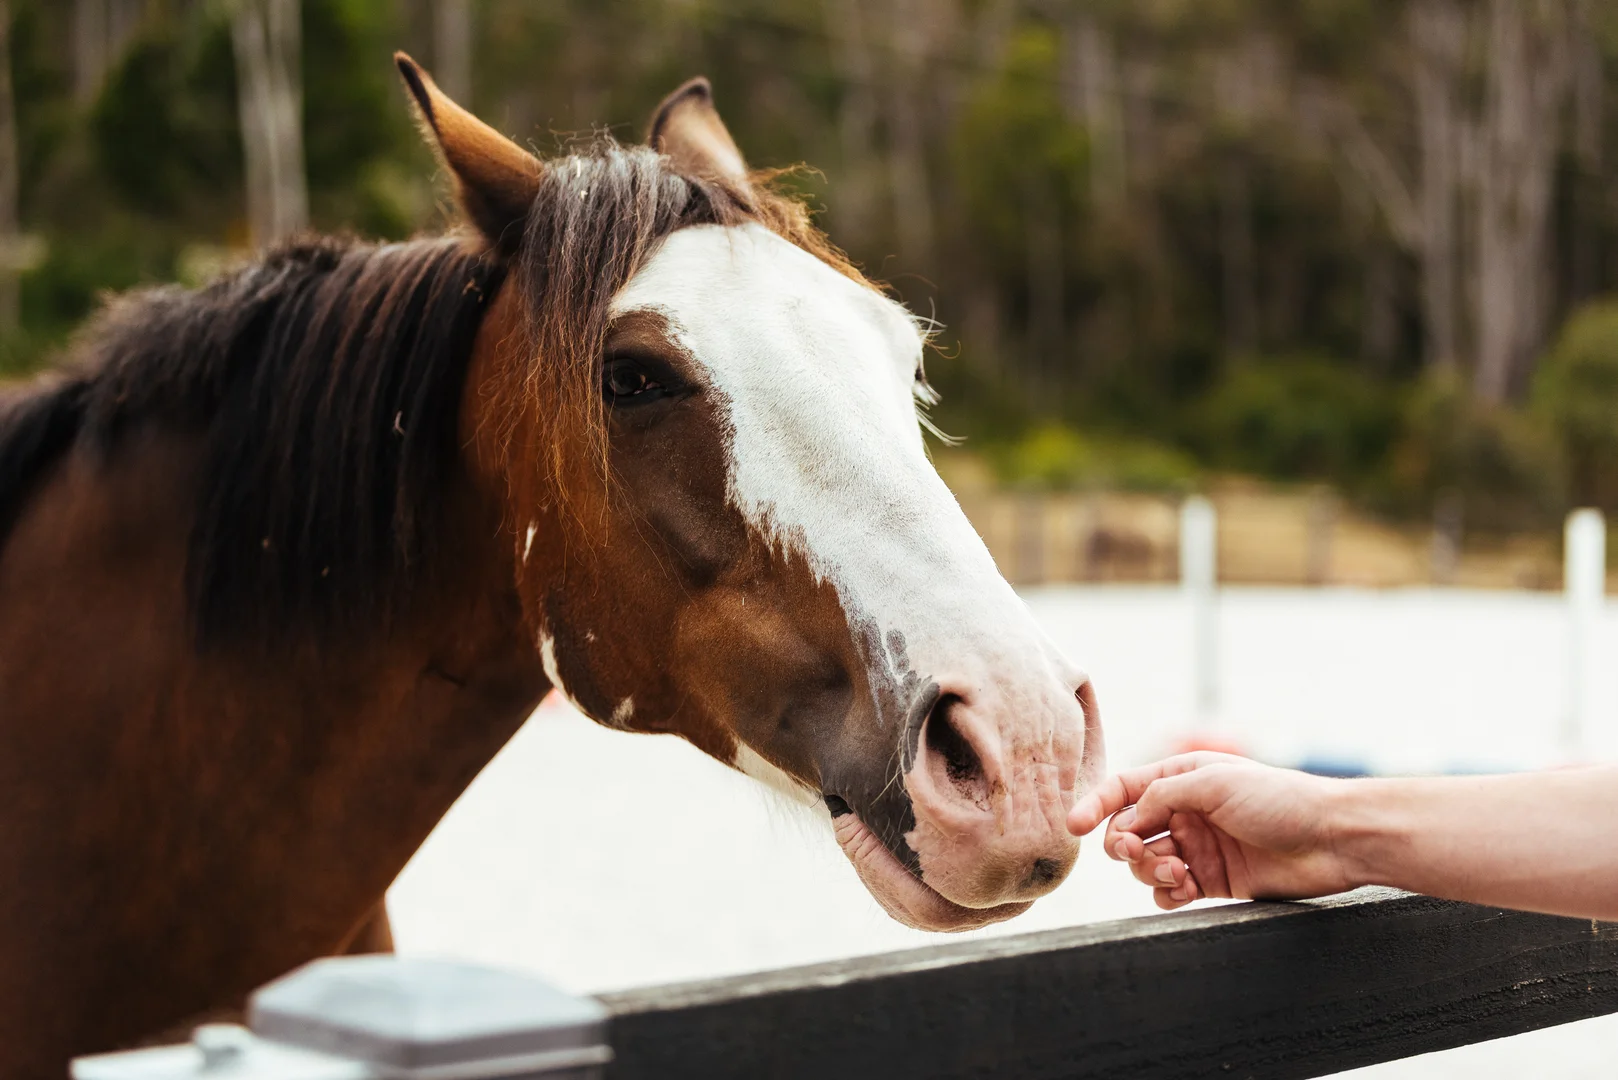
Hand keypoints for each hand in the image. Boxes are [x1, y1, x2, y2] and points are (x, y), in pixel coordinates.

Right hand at [1067, 752, 1360, 909]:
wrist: (1331, 839)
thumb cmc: (1279, 799)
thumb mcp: (1212, 783)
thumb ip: (1160, 797)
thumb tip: (1127, 820)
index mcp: (1182, 779)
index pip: (1124, 790)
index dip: (1094, 805)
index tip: (1073, 826)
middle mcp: (1185, 813)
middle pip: (1129, 831)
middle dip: (1124, 844)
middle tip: (1135, 852)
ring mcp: (1198, 848)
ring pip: (1147, 864)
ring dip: (1150, 870)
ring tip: (1178, 873)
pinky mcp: (1214, 881)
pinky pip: (1171, 891)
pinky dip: (1168, 893)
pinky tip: (1184, 890)